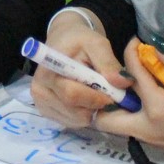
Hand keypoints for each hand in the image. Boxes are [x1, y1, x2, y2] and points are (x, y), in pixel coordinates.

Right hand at [30, 9, 132, 128]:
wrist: (64, 43)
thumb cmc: (79, 41)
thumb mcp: (96, 44)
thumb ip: (109, 62)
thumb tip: (124, 82)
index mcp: (48, 71)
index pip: (72, 95)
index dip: (95, 98)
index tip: (113, 94)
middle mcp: (39, 90)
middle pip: (74, 111)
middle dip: (96, 106)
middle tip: (108, 95)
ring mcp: (41, 103)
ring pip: (76, 120)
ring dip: (92, 111)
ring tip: (95, 93)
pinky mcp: (47, 112)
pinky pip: (72, 123)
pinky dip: (84, 115)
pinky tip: (86, 100)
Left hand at [93, 39, 163, 161]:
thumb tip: (157, 44)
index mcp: (158, 108)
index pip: (131, 74)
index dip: (131, 52)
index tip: (137, 41)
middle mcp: (146, 127)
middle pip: (107, 116)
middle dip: (107, 93)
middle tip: (122, 74)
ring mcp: (150, 139)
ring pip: (117, 124)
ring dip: (118, 104)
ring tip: (132, 84)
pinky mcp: (157, 144)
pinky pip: (132, 128)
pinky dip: (131, 112)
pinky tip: (148, 97)